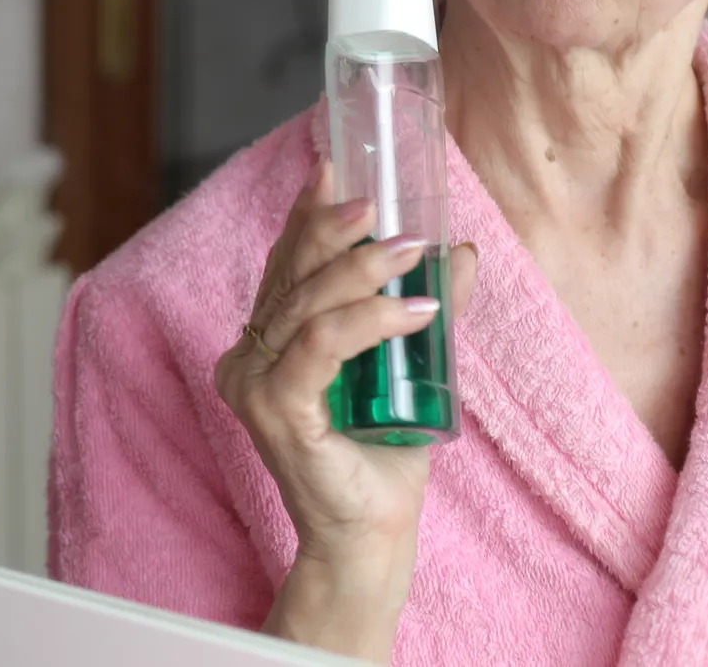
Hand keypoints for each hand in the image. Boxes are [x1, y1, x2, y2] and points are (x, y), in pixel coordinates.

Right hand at [213, 162, 475, 660]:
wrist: (372, 538)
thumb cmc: (382, 461)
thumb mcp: (411, 367)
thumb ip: (423, 310)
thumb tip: (460, 250)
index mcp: (266, 345)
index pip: (283, 267)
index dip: (306, 216)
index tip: (334, 169)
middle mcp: (247, 359)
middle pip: (291, 276)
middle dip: (340, 234)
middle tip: (387, 212)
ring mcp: (254, 385)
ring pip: (305, 305)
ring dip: (364, 271)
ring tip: (415, 253)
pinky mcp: (275, 411)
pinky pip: (320, 347)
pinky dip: (368, 320)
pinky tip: (413, 310)